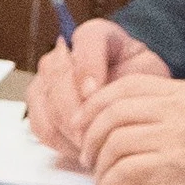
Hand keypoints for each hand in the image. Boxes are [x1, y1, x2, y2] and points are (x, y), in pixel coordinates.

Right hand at [23, 18, 164, 160]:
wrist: (133, 93)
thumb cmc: (140, 80)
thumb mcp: (146, 72)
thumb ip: (122, 76)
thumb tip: (89, 93)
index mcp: (93, 35)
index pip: (86, 43)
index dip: (88, 70)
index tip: (96, 93)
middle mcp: (62, 53)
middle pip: (58, 81)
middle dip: (78, 113)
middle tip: (98, 135)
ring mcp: (46, 79)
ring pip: (47, 107)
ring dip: (69, 132)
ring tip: (93, 146)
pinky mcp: (39, 104)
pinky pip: (40, 126)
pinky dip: (60, 142)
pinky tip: (81, 149)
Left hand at [72, 79, 184, 184]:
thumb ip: (172, 113)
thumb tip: (127, 123)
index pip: (127, 86)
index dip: (96, 104)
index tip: (83, 125)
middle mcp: (180, 109)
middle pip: (113, 113)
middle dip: (90, 137)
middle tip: (86, 157)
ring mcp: (175, 138)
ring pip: (114, 143)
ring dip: (98, 167)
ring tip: (101, 183)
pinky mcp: (172, 169)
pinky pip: (122, 173)